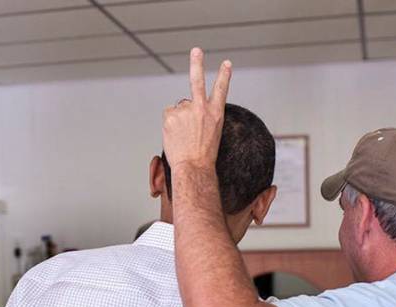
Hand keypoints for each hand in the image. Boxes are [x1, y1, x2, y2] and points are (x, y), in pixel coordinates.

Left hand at [162, 48, 231, 171]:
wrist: (194, 167)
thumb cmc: (203, 156)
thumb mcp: (211, 134)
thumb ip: (200, 117)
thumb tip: (184, 109)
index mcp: (216, 113)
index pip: (221, 89)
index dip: (224, 75)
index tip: (226, 63)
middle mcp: (201, 108)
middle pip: (197, 80)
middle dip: (197, 64)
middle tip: (196, 50)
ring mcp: (185, 110)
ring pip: (178, 109)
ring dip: (179, 120)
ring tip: (183, 136)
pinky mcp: (171, 115)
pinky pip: (168, 115)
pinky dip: (170, 125)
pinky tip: (175, 136)